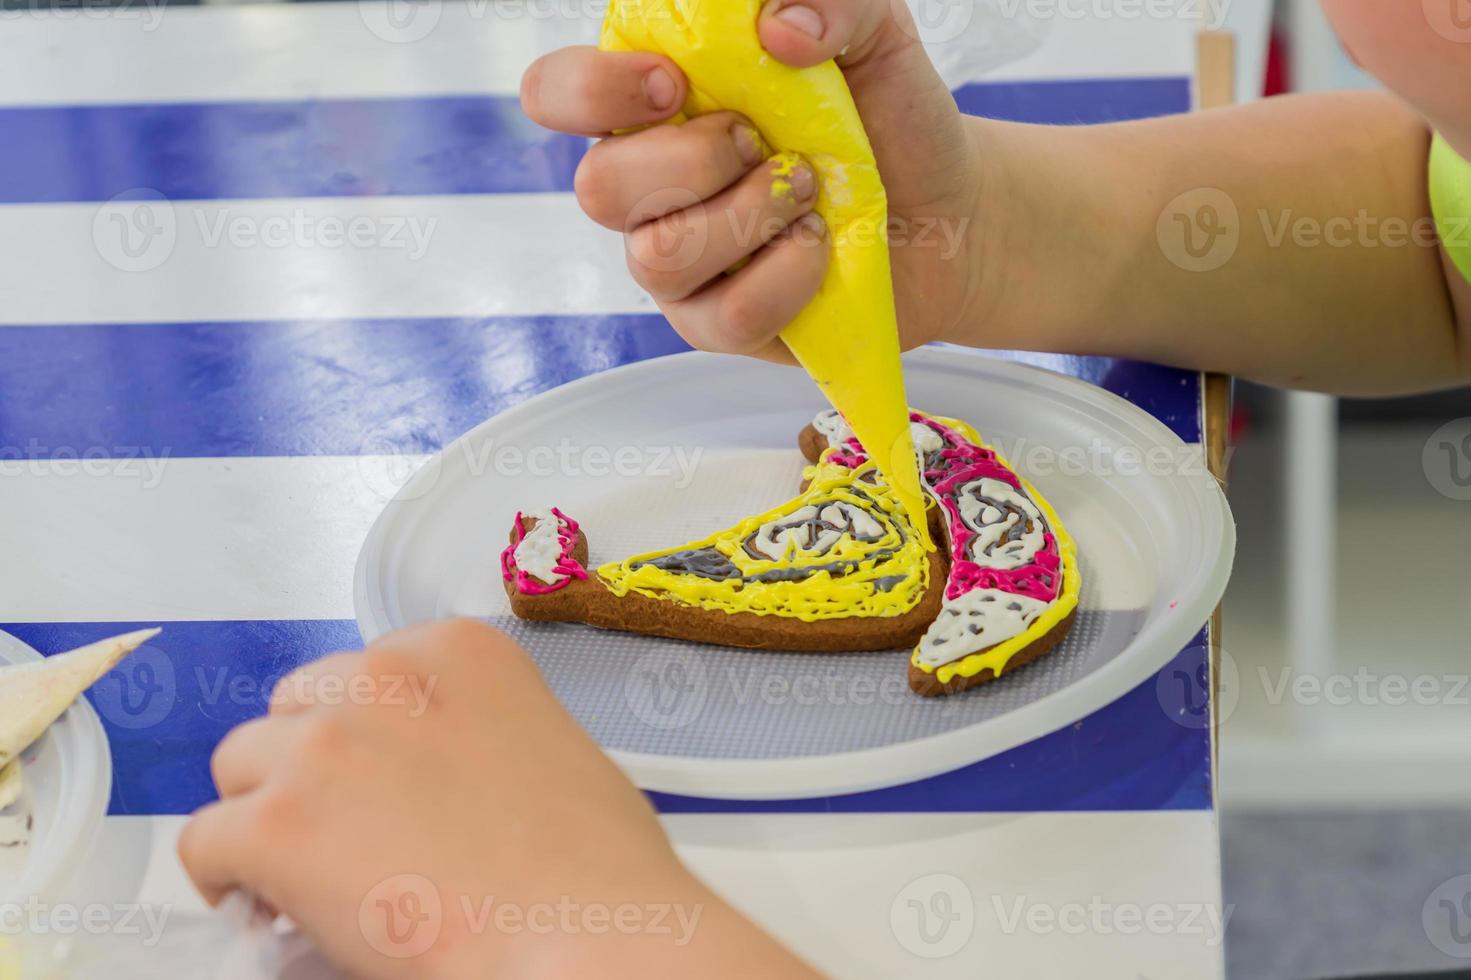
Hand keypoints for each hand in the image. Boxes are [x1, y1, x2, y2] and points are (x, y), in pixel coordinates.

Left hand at [179, 620, 814, 979]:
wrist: (585, 931)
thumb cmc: (593, 862)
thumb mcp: (544, 742)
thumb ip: (470, 725)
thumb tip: (423, 771)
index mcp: (456, 650)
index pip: (360, 670)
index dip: (359, 735)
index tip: (371, 783)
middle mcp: (383, 679)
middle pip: (293, 709)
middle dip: (308, 766)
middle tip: (344, 832)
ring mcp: (324, 747)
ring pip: (239, 767)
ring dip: (268, 815)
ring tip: (310, 875)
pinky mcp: (277, 826)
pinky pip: (203, 841)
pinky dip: (229, 877)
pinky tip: (273, 907)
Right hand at [520, 0, 984, 359]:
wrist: (949, 210)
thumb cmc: (889, 117)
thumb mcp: (874, 31)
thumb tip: (775, 27)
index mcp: (654, 102)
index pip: (557, 92)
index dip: (592, 90)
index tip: (671, 82)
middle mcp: (649, 183)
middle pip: (597, 188)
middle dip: (694, 162)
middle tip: (766, 144)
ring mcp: (677, 260)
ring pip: (657, 258)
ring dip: (747, 217)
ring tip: (809, 192)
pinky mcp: (718, 324)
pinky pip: (724, 315)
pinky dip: (785, 275)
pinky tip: (819, 248)